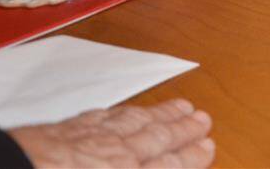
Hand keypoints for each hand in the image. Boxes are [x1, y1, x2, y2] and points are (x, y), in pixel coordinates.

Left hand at [9, 98, 213, 168]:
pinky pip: (103, 117)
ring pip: (133, 123)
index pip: (168, 167)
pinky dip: (120, 113)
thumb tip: (160, 165)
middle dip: (182, 130)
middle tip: (202, 119)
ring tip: (179, 106)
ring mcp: (88, 141)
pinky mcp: (62, 132)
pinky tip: (125, 111)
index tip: (207, 146)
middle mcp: (114, 157)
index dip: (190, 157)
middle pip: (157, 139)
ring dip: (159, 114)